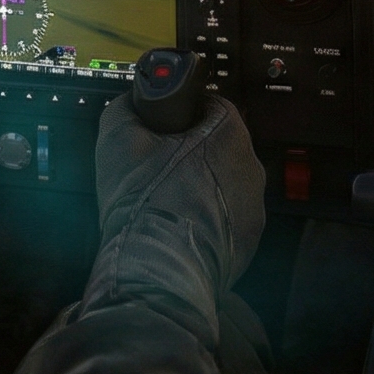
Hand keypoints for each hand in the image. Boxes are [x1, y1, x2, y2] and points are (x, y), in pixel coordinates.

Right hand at [90, 93, 264, 310]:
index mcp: (229, 134)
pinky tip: (178, 228)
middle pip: (220, 148)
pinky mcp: (249, 240)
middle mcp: (251, 167)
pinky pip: (227, 220)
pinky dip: (207, 222)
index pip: (212, 106)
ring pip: (224, 186)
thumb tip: (130, 103)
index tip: (162, 130)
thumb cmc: (145, 203)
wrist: (157, 269)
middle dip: (191, 155)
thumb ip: (126, 108)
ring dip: (200, 190)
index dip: (183, 116)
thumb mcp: (119, 138)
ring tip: (166, 204)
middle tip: (158, 169)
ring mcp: (254, 206)